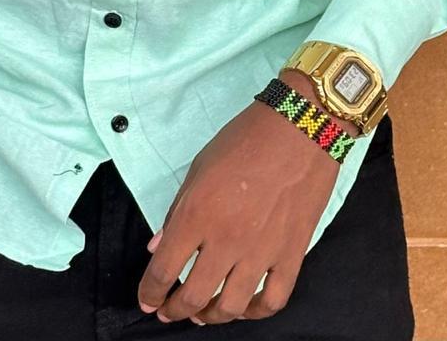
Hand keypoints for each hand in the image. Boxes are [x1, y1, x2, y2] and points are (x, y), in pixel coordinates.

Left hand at [137, 69, 358, 325]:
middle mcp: (226, 240)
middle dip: (175, 310)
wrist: (298, 128)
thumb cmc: (243, 139)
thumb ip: (177, 212)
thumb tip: (158, 247)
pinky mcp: (292, 255)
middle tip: (169, 311)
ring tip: (203, 313)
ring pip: (231, 307)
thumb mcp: (198, 167)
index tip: (148, 301)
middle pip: (194, 297)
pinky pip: (272, 300)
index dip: (150, 293)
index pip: (163, 270)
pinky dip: (255, 312)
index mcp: (196, 214)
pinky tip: (245, 307)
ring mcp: (261, 252)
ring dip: (211, 317)